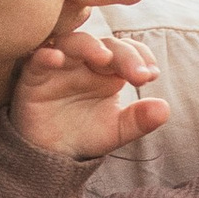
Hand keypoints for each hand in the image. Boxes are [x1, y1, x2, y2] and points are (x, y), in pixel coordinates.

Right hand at [5, 21, 170, 162]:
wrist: (52, 155)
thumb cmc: (85, 134)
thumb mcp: (117, 130)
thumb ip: (140, 120)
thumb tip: (165, 109)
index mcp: (107, 69)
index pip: (127, 50)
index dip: (140, 57)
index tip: (152, 75)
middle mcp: (84, 61)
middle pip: (104, 43)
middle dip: (123, 55)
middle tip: (138, 75)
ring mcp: (59, 64)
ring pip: (71, 42)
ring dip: (88, 46)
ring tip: (103, 59)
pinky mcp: (33, 75)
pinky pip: (37, 58)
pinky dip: (46, 55)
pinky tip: (56, 59)